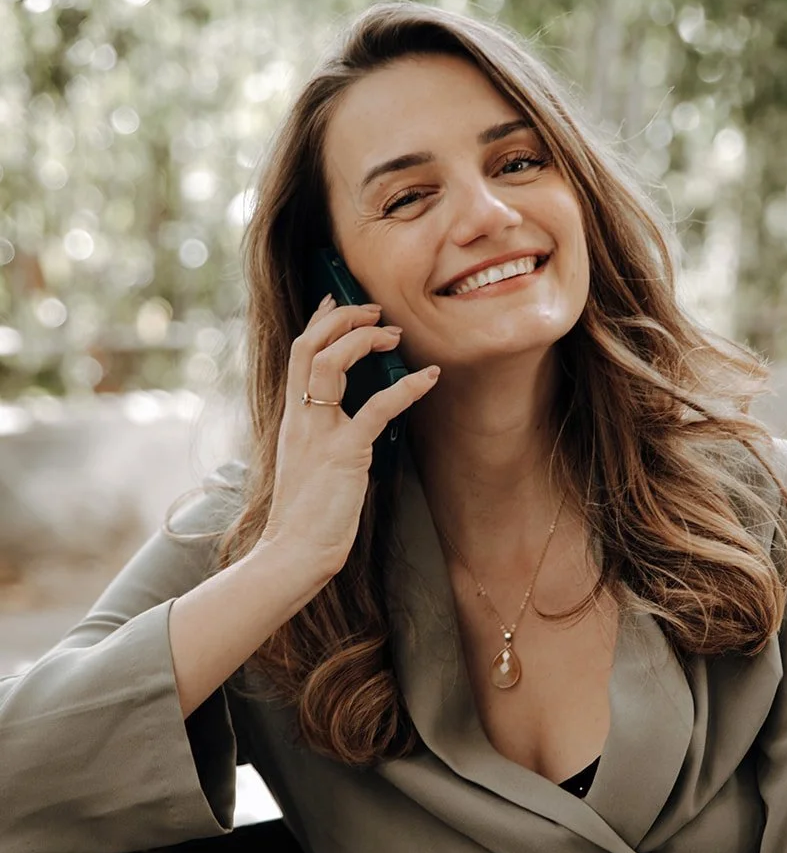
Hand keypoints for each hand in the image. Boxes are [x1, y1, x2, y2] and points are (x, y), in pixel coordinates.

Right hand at [257, 292, 439, 582]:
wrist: (293, 550)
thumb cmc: (305, 516)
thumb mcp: (307, 465)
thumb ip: (320, 437)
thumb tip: (349, 423)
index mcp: (292, 419)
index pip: (298, 354)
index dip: (319, 323)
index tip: (336, 302)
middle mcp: (300, 418)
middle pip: (309, 346)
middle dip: (343, 320)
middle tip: (375, 312)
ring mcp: (320, 433)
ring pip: (331, 364)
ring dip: (364, 341)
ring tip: (394, 335)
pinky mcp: (345, 453)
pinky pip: (377, 408)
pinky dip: (405, 388)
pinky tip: (428, 377)